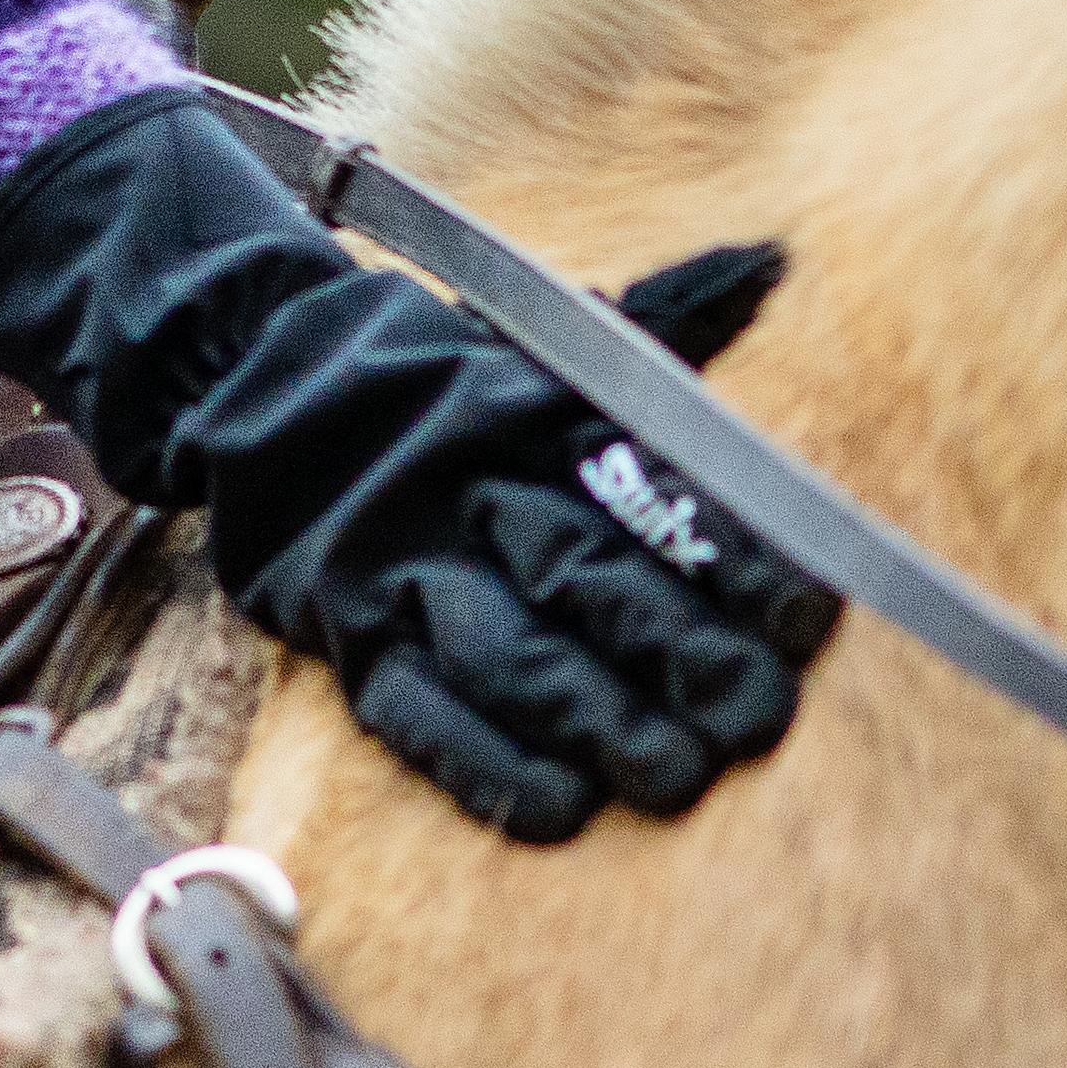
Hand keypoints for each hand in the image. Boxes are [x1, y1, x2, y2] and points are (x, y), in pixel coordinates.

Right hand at [0, 92, 833, 842]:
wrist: (255, 377)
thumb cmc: (447, 373)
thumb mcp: (549, 333)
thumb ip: (670, 315)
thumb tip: (775, 258)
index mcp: (533, 410)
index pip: (645, 482)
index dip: (731, 555)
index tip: (810, 618)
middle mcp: (468, 483)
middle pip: (581, 572)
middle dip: (674, 648)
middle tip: (759, 716)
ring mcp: (400, 561)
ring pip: (505, 650)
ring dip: (591, 719)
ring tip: (676, 780)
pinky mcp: (346, 630)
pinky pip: (414, 710)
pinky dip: (484, 763)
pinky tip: (557, 809)